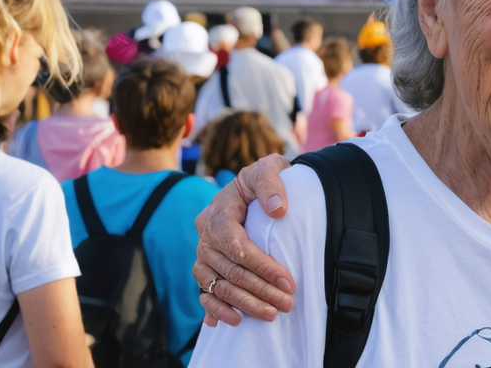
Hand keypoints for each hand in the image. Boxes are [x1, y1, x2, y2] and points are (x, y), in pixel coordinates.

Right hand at [193, 154, 294, 325]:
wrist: (254, 185)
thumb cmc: (263, 177)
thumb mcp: (269, 169)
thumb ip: (271, 184)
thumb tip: (278, 210)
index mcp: (219, 213)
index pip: (237, 246)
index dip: (262, 266)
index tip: (287, 281)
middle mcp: (205, 236)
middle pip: (230, 271)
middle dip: (259, 291)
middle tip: (286, 304)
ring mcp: (203, 254)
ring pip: (218, 286)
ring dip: (243, 304)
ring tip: (270, 315)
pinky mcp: (205, 267)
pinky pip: (205, 292)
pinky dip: (216, 310)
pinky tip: (233, 322)